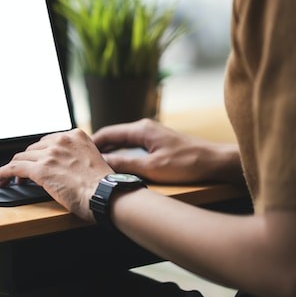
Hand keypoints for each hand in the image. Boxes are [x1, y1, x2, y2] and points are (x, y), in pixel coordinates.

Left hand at [0, 128, 112, 220]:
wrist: (106, 195)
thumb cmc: (103, 186)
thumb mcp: (92, 160)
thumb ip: (76, 156)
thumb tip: (62, 166)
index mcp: (75, 136)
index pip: (47, 141)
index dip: (37, 154)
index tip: (32, 161)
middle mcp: (61, 141)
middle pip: (33, 149)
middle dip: (26, 161)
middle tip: (21, 174)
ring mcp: (50, 154)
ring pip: (21, 158)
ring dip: (13, 169)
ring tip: (9, 179)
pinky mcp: (41, 170)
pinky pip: (14, 168)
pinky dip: (3, 173)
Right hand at [92, 119, 241, 183]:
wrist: (217, 163)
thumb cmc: (188, 164)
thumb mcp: (152, 168)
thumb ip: (125, 164)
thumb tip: (101, 163)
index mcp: (141, 129)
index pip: (108, 133)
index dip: (91, 143)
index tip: (78, 152)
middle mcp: (145, 128)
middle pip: (114, 136)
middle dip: (98, 147)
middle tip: (83, 160)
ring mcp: (153, 134)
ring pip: (123, 141)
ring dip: (111, 151)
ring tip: (97, 164)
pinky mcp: (159, 143)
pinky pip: (133, 146)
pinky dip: (122, 153)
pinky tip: (119, 165)